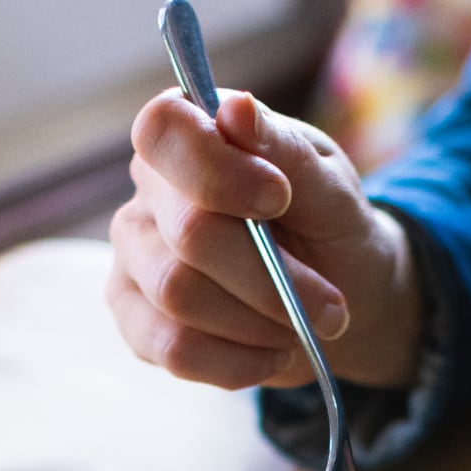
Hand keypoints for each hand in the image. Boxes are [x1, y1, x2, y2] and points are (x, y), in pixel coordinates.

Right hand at [107, 89, 423, 391]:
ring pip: (180, 296)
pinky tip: (272, 355)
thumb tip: (236, 108)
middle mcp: (149, 194)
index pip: (162, 129)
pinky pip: (172, 349)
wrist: (336, 297)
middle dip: (271, 277)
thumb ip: (285, 149)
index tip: (280, 198)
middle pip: (189, 234)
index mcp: (190, 137)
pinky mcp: (136, 320)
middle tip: (330, 304)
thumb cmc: (329, 227)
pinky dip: (235, 362)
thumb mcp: (330, 185)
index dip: (218, 170)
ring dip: (260, 321)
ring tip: (303, 325)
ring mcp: (134, 258)